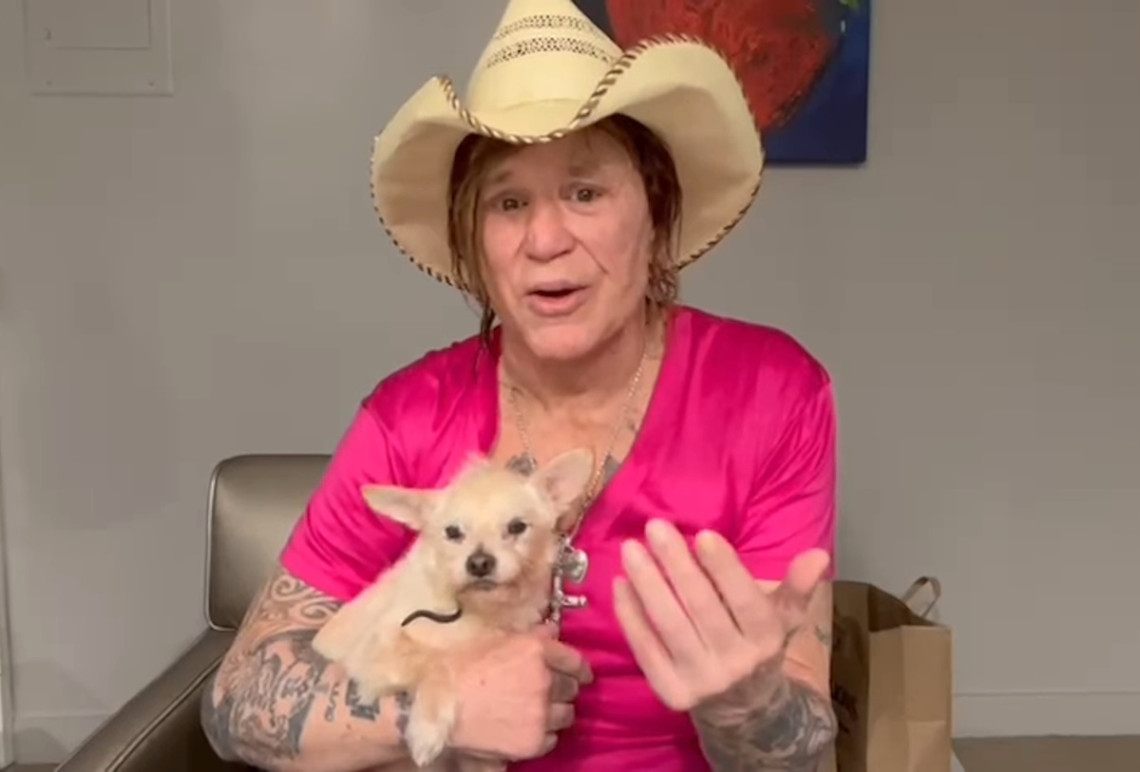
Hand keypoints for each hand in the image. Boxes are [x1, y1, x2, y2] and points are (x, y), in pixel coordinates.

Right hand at [449, 627, 592, 759]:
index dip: (579, 668)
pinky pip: (552, 739)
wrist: (438, 708)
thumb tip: (553, 630)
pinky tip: (525, 729)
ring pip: (566, 714)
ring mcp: (541, 713)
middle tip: (547, 692)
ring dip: (555, 712)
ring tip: (535, 712)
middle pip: (571, 688)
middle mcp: (545, 681)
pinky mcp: (534, 741)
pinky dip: (543, 734)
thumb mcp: (495, 642)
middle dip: (563, 689)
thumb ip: (530, 637)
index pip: (574, 660)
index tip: (581, 674)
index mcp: (536, 651)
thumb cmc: (461, 669)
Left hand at [612, 519, 828, 711]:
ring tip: (631, 548)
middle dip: (676, 565)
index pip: (745, 600)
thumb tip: (819, 555)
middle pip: (701, 608)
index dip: (724, 569)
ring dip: (647, 584)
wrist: (742, 709)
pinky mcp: (670, 693)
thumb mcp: (782, 618)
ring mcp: (700, 681)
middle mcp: (735, 664)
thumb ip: (796, 586)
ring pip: (669, 626)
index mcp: (766, 640)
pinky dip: (630, 615)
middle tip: (655, 527)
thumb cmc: (757, 645)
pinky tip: (620, 583)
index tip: (703, 534)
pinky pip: (644, 649)